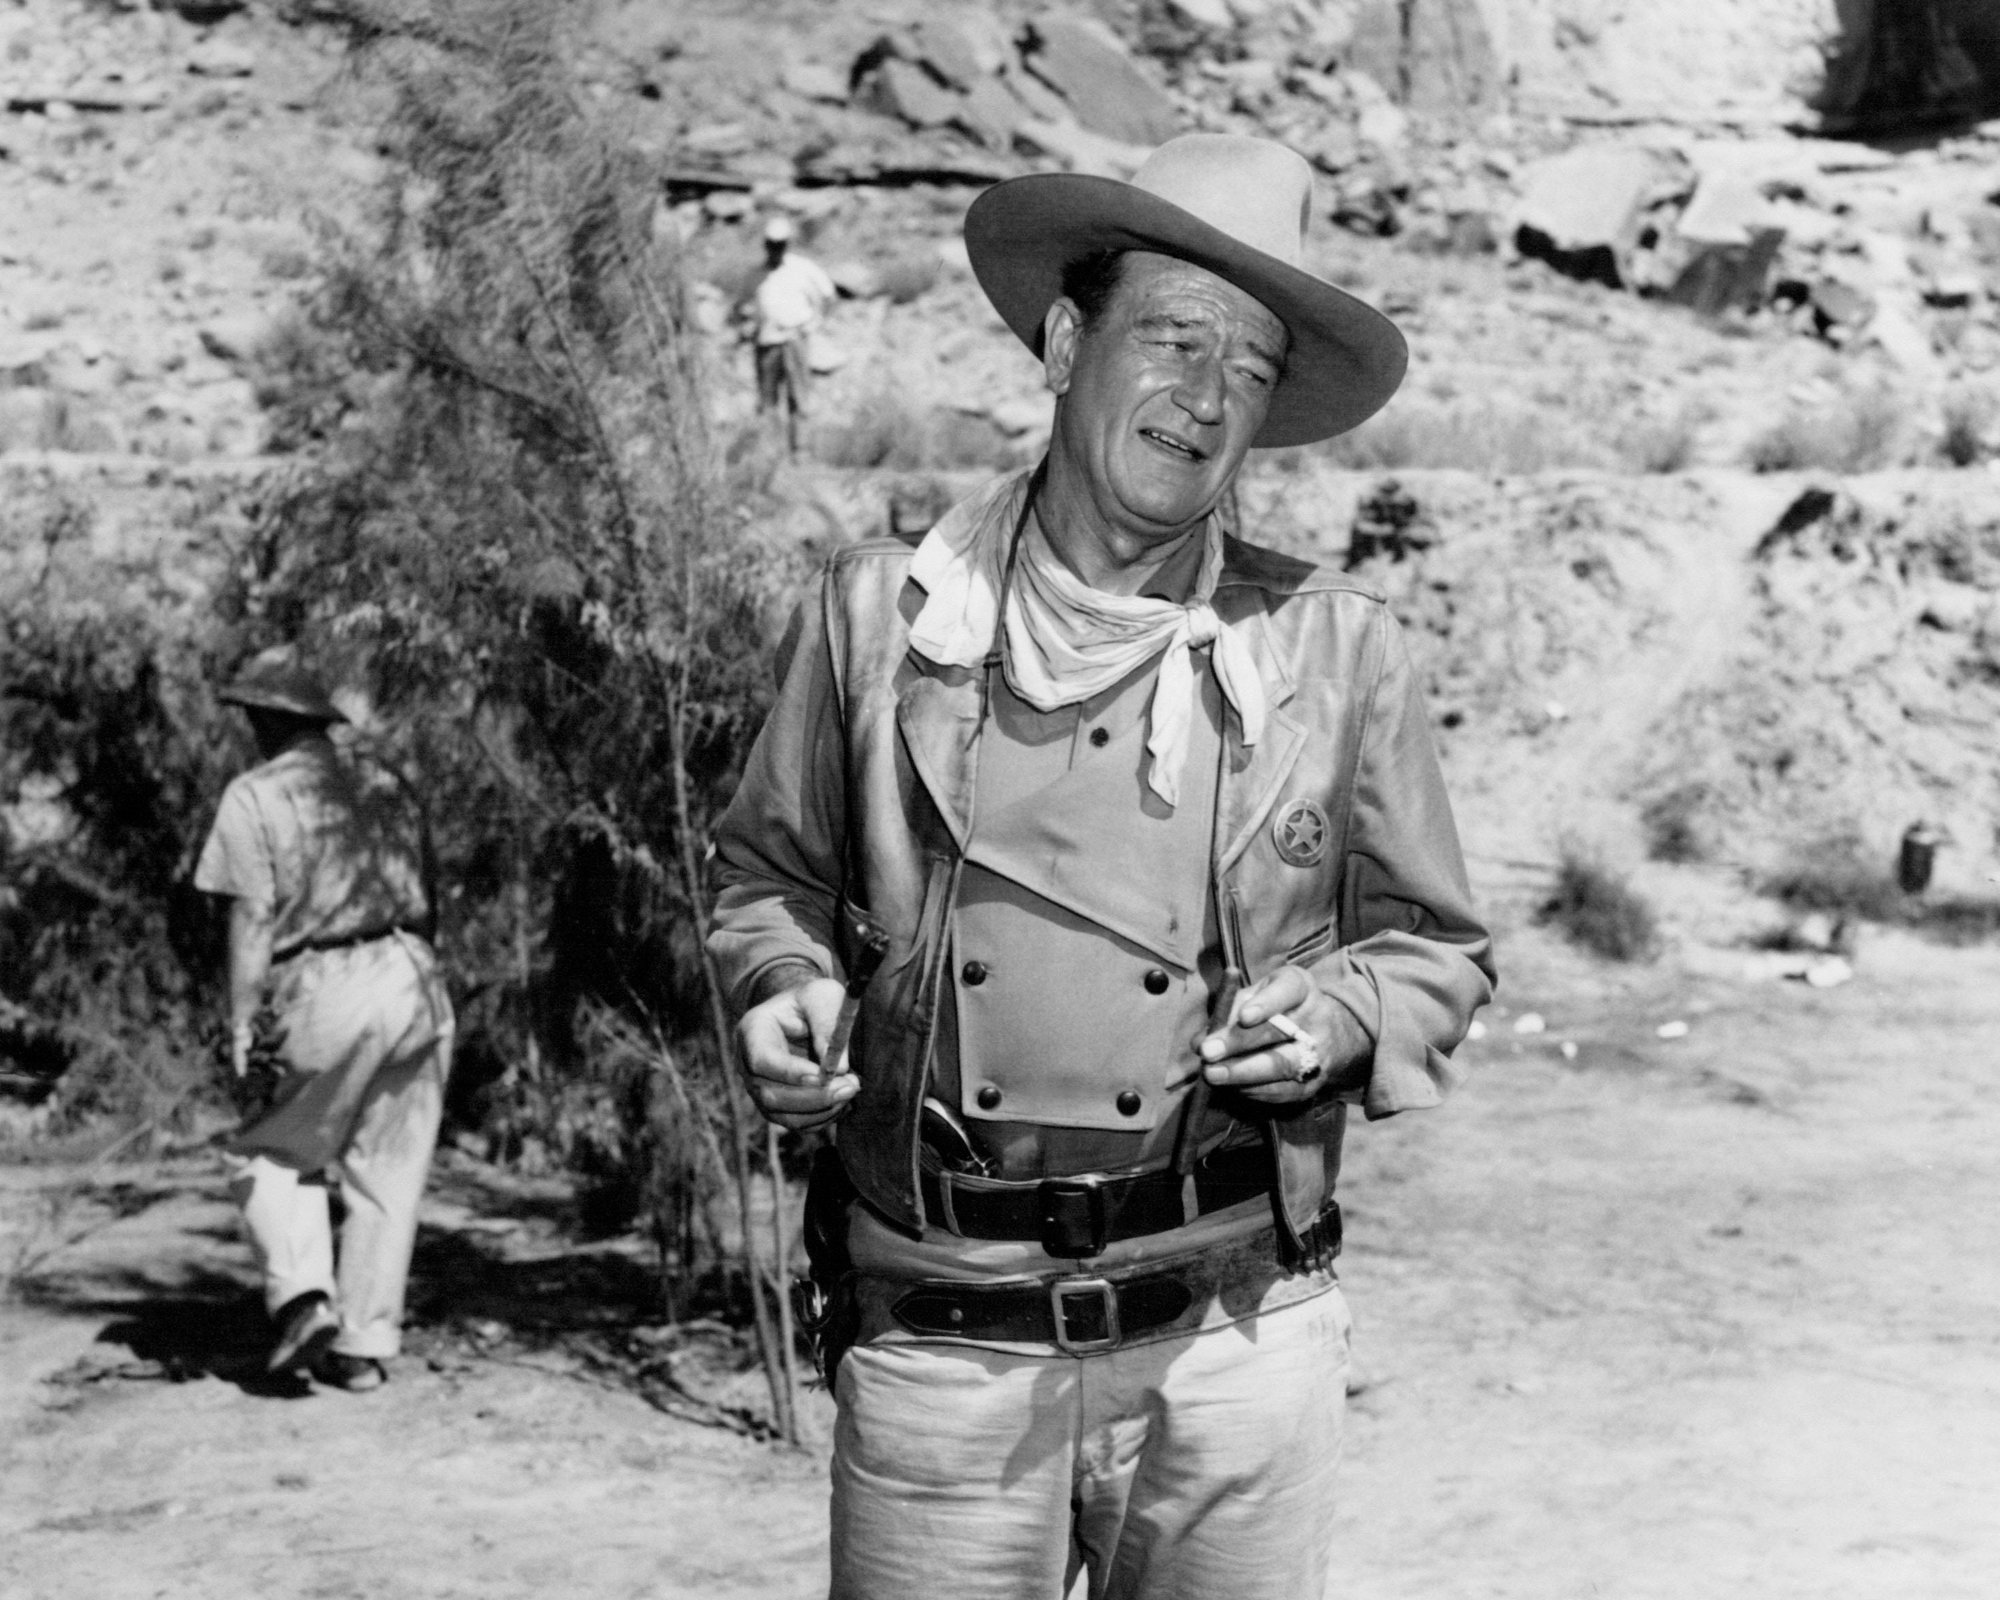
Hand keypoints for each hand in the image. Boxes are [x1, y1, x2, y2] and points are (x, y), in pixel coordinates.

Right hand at [736, 977, 855, 1130]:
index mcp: (752, 1031)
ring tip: (852, 1090)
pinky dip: (824, 1118)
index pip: (762, 1060)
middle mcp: (748, 1065)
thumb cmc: (812, 1001)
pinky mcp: (776, 1106)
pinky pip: (797, 1123)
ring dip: (822, 1110)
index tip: (824, 1074)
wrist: (804, 1014)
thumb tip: (838, 1068)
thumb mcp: (822, 996)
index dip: (791, 1072)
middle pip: (770, 1095)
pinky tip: (845, 1101)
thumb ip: (828, 1025)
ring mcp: (759, 1089)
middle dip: (814, 1096)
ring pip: (784, 1116)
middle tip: (851, 1085)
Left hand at [1195, 965, 1366, 1106]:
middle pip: (1279, 1033)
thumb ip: (1228, 1012)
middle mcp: (1316, 1019)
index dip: (1267, 1004)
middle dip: (1240, 1043)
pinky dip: (1255, 1091)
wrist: (1328, 1032)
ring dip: (1243, 1073)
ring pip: (1282, 1065)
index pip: (1287, 991)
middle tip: (1208, 1052)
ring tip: (1212, 1075)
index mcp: (1300, 988)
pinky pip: (1285, 1091)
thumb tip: (1198, 1042)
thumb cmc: (1279, 1007)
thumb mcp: (1257, 994)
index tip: (1244, 1016)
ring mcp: (1319, 1053)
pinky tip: (1232, 1088)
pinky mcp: (1314, 1082)